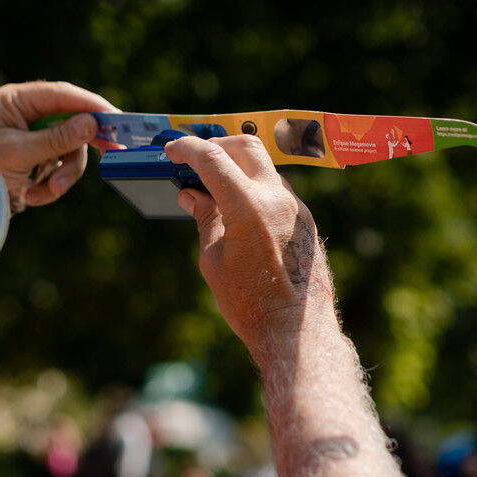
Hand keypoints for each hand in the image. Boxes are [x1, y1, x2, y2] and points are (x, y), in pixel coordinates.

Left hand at [0, 81, 120, 211]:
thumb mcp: (18, 153)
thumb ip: (56, 139)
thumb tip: (90, 124)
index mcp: (16, 101)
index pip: (61, 95)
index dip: (90, 105)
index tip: (115, 118)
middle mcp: (26, 115)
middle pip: (71, 122)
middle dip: (84, 144)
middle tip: (113, 152)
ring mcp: (31, 138)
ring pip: (68, 151)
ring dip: (62, 176)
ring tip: (46, 192)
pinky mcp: (34, 161)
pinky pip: (57, 170)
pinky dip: (49, 186)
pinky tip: (31, 197)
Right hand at [164, 135, 336, 354]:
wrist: (295, 331)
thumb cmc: (250, 302)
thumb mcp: (213, 260)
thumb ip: (205, 219)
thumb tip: (192, 195)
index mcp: (248, 206)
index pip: (213, 158)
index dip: (187, 149)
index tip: (171, 150)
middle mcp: (277, 198)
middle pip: (246, 146)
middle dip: (216, 145)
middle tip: (194, 160)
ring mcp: (296, 207)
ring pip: (263, 167)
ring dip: (236, 169)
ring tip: (212, 191)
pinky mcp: (305, 220)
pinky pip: (275, 191)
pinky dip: (252, 189)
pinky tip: (236, 212)